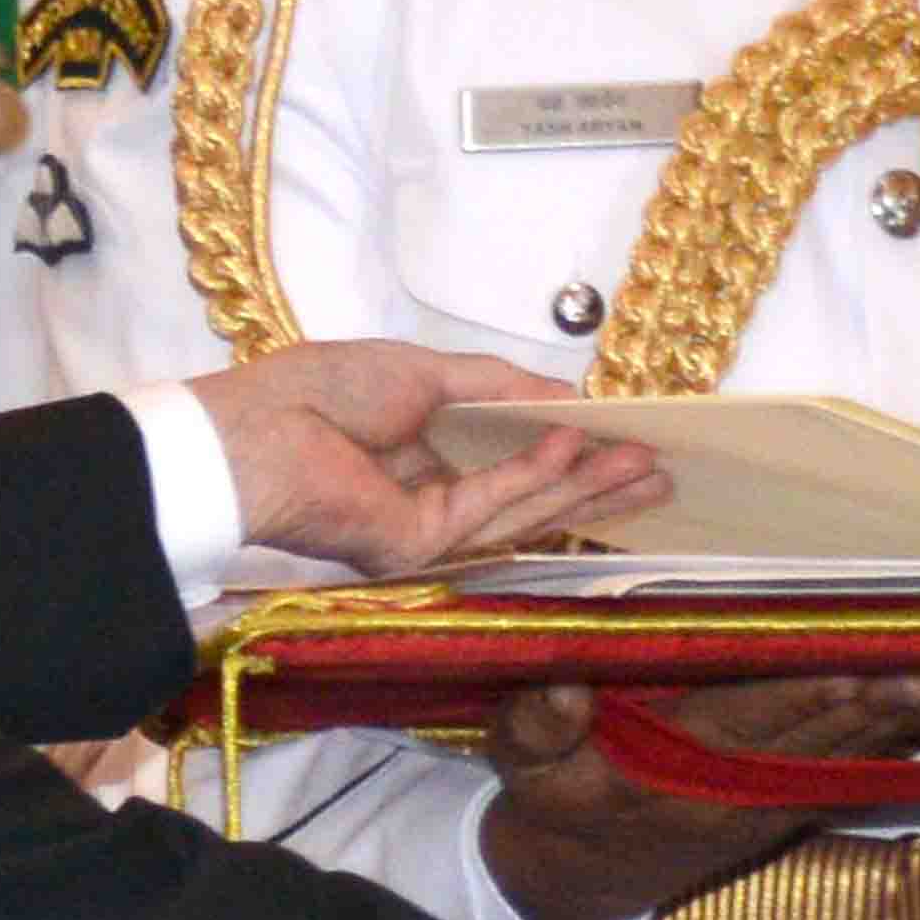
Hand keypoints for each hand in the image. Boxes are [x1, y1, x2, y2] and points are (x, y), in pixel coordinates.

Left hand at [188, 339, 667, 576]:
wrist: (256, 431)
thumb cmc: (324, 389)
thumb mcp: (425, 371)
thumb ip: (499, 388)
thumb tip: (570, 397)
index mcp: (426, 457)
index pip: (512, 463)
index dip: (570, 450)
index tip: (628, 437)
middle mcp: (432, 499)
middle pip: (531, 496)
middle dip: (597, 483)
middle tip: (662, 469)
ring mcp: (428, 531)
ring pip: (523, 510)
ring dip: (586, 485)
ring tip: (648, 465)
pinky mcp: (418, 547)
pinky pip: (488, 506)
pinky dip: (533, 475)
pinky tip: (574, 445)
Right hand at [473, 675, 919, 919]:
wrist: (576, 882)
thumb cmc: (552, 803)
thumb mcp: (521, 767)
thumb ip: (533, 725)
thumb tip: (564, 686)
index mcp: (671, 772)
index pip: (748, 721)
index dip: (806, 694)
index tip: (860, 663)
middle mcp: (732, 791)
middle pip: (818, 738)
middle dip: (885, 705)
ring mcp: (764, 805)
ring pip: (846, 755)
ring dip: (908, 725)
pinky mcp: (782, 812)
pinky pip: (848, 772)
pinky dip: (897, 743)